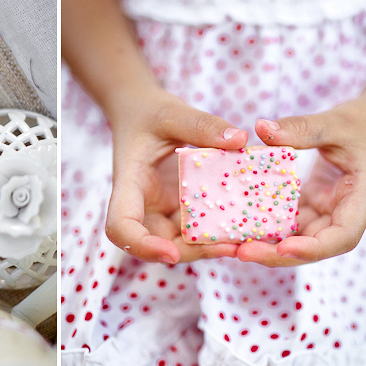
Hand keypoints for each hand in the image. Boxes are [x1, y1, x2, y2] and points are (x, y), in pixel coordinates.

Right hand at [104, 87, 248, 263]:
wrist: (140, 112)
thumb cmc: (147, 112)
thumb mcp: (171, 112)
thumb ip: (201, 125)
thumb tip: (239, 139)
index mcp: (128, 184)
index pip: (121, 227)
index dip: (142, 246)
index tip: (171, 253)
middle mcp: (142, 205)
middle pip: (155, 244)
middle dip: (190, 252)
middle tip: (230, 248)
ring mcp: (160, 209)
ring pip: (178, 242)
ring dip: (208, 246)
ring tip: (244, 242)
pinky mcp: (178, 208)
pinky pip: (195, 227)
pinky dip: (217, 230)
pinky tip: (244, 226)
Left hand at [236, 97, 365, 266]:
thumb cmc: (364, 122)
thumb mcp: (335, 122)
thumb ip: (302, 127)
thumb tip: (260, 127)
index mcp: (361, 199)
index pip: (343, 237)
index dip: (313, 248)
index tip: (283, 248)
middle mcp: (343, 212)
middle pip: (313, 246)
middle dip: (278, 254)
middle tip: (241, 253)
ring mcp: (326, 211)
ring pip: (297, 237)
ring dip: (266, 244)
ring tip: (231, 245)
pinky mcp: (310, 204)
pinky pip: (287, 220)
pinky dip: (264, 224)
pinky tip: (236, 224)